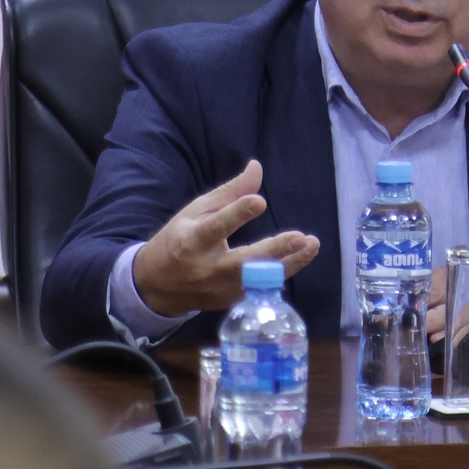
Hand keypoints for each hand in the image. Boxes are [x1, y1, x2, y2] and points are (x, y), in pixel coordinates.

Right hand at [132, 160, 318, 315]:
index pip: (217, 226)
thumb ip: (230, 193)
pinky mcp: (232, 301)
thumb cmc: (178, 239)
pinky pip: (261, 287)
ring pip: (260, 279)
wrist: (157, 286)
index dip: (237, 214)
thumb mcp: (196, 211)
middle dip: (275, 250)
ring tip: (312, 245)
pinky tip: (300, 256)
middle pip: (245, 261)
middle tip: (301, 237)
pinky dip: (281, 271)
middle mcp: (208, 268)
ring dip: (290, 263)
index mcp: (193, 240)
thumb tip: (257, 167)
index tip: (258, 201)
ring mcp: (221, 289)